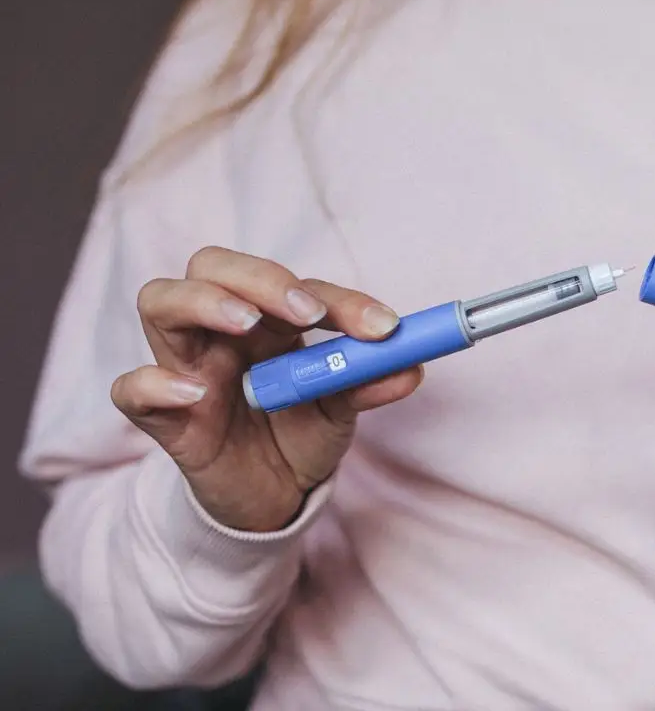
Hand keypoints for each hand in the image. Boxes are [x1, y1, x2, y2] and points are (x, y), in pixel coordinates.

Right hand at [110, 247, 423, 531]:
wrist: (271, 498)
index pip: (295, 287)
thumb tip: (412, 367)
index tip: (383, 329)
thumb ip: (368, 383)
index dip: (340, 301)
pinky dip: (154, 384)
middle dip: (259, 278)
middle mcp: (222, 331)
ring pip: (160, 301)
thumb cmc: (302, 435)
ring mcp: (186, 367)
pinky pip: (131, 389)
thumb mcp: (342, 410)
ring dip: (204, 302)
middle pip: (212, 266)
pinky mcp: (163, 418)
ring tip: (247, 325)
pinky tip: (196, 394)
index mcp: (270, 319)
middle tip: (305, 312)